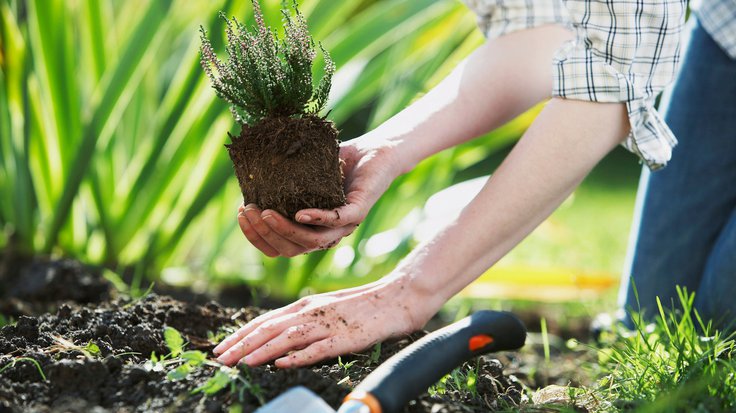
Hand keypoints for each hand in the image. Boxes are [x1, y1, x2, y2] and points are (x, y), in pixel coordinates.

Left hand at [212, 277, 437, 367]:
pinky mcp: (347, 336)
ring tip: (241, 363)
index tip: (220, 347)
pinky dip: (299, 356)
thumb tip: (277, 340)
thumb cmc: (363, 305)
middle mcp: (312, 311)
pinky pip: (320, 348)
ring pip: (288, 337)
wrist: (398, 296)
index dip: (240, 334)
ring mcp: (329, 323)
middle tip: (219, 359)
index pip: (265, 320)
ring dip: (262, 350)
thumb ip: (303, 321)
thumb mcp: (327, 309)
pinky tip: (283, 364)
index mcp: (306, 304)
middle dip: (241, 344)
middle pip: (270, 328)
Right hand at [238, 139, 402, 256]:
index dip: (257, 237)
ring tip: (266, 214)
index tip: (241, 215)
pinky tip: (299, 213)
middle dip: (265, 234)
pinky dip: (317, 219)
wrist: (373, 150)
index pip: (280, 247)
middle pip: (292, 249)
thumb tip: (244, 178)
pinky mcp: (359, 210)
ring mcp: (344, 225)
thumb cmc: (336, 162)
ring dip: (285, 231)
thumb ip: (279, 182)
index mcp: (310, 230)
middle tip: (248, 212)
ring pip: (313, 242)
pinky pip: (337, 221)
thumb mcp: (302, 173)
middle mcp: (326, 233)